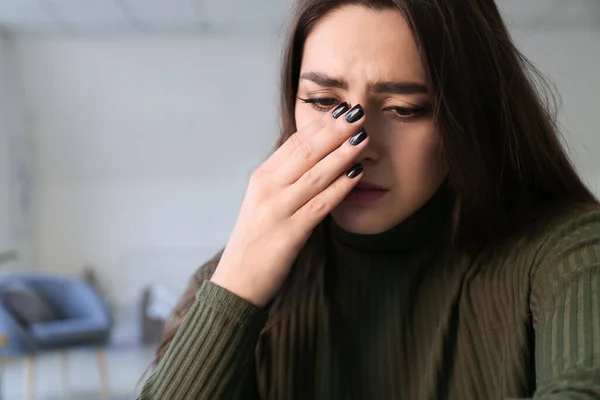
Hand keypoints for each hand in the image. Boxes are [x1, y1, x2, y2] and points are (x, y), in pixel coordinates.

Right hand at [210, 103, 367, 306]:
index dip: (319, 125)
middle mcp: (268, 189)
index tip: (341, 111)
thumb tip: (315, 157)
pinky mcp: (290, 233)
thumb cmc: (255, 240)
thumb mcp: (264, 202)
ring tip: (363, 138)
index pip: (294, 143)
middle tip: (357, 113)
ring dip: (342, 154)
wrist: (238, 280)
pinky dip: (340, 187)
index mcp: (262, 178)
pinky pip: (320, 205)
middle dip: (334, 131)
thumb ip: (285, 179)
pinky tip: (357, 175)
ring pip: (315, 175)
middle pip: (305, 152)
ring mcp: (277, 210)